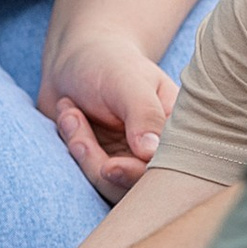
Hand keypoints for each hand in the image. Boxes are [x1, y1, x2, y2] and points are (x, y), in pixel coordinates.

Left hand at [39, 27, 176, 201]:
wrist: (75, 62)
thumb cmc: (109, 64)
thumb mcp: (128, 82)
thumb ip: (143, 114)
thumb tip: (150, 153)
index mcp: (178, 129)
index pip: (168, 168)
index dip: (137, 174)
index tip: (109, 167)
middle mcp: (159, 150)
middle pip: (135, 185)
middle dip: (99, 164)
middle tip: (77, 138)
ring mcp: (132, 161)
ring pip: (109, 184)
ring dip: (83, 153)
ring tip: (70, 115)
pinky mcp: (106, 166)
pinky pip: (89, 177)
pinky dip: (74, 150)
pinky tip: (68, 117)